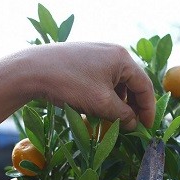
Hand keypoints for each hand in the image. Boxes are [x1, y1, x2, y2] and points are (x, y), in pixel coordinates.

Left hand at [27, 42, 154, 129]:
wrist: (32, 70)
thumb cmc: (71, 84)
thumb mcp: (102, 103)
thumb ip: (123, 114)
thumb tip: (133, 123)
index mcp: (122, 58)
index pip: (144, 85)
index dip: (148, 109)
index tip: (147, 127)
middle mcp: (112, 53)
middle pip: (131, 83)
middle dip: (132, 106)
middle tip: (131, 125)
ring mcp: (96, 55)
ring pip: (115, 83)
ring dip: (117, 102)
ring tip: (112, 120)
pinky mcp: (82, 60)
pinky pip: (101, 80)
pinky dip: (103, 96)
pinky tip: (95, 109)